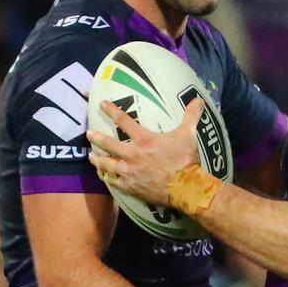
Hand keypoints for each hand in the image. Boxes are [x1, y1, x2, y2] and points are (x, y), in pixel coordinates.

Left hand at [87, 98, 203, 205]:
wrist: (184, 187)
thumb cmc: (184, 158)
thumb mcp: (188, 134)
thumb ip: (191, 116)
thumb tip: (199, 99)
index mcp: (144, 139)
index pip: (124, 121)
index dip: (112, 111)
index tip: (102, 104)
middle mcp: (132, 154)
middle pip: (109, 144)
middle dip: (97, 138)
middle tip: (88, 134)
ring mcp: (129, 172)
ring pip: (107, 165)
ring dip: (98, 160)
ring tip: (91, 157)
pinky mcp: (130, 187)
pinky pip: (114, 182)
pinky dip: (108, 178)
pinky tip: (104, 176)